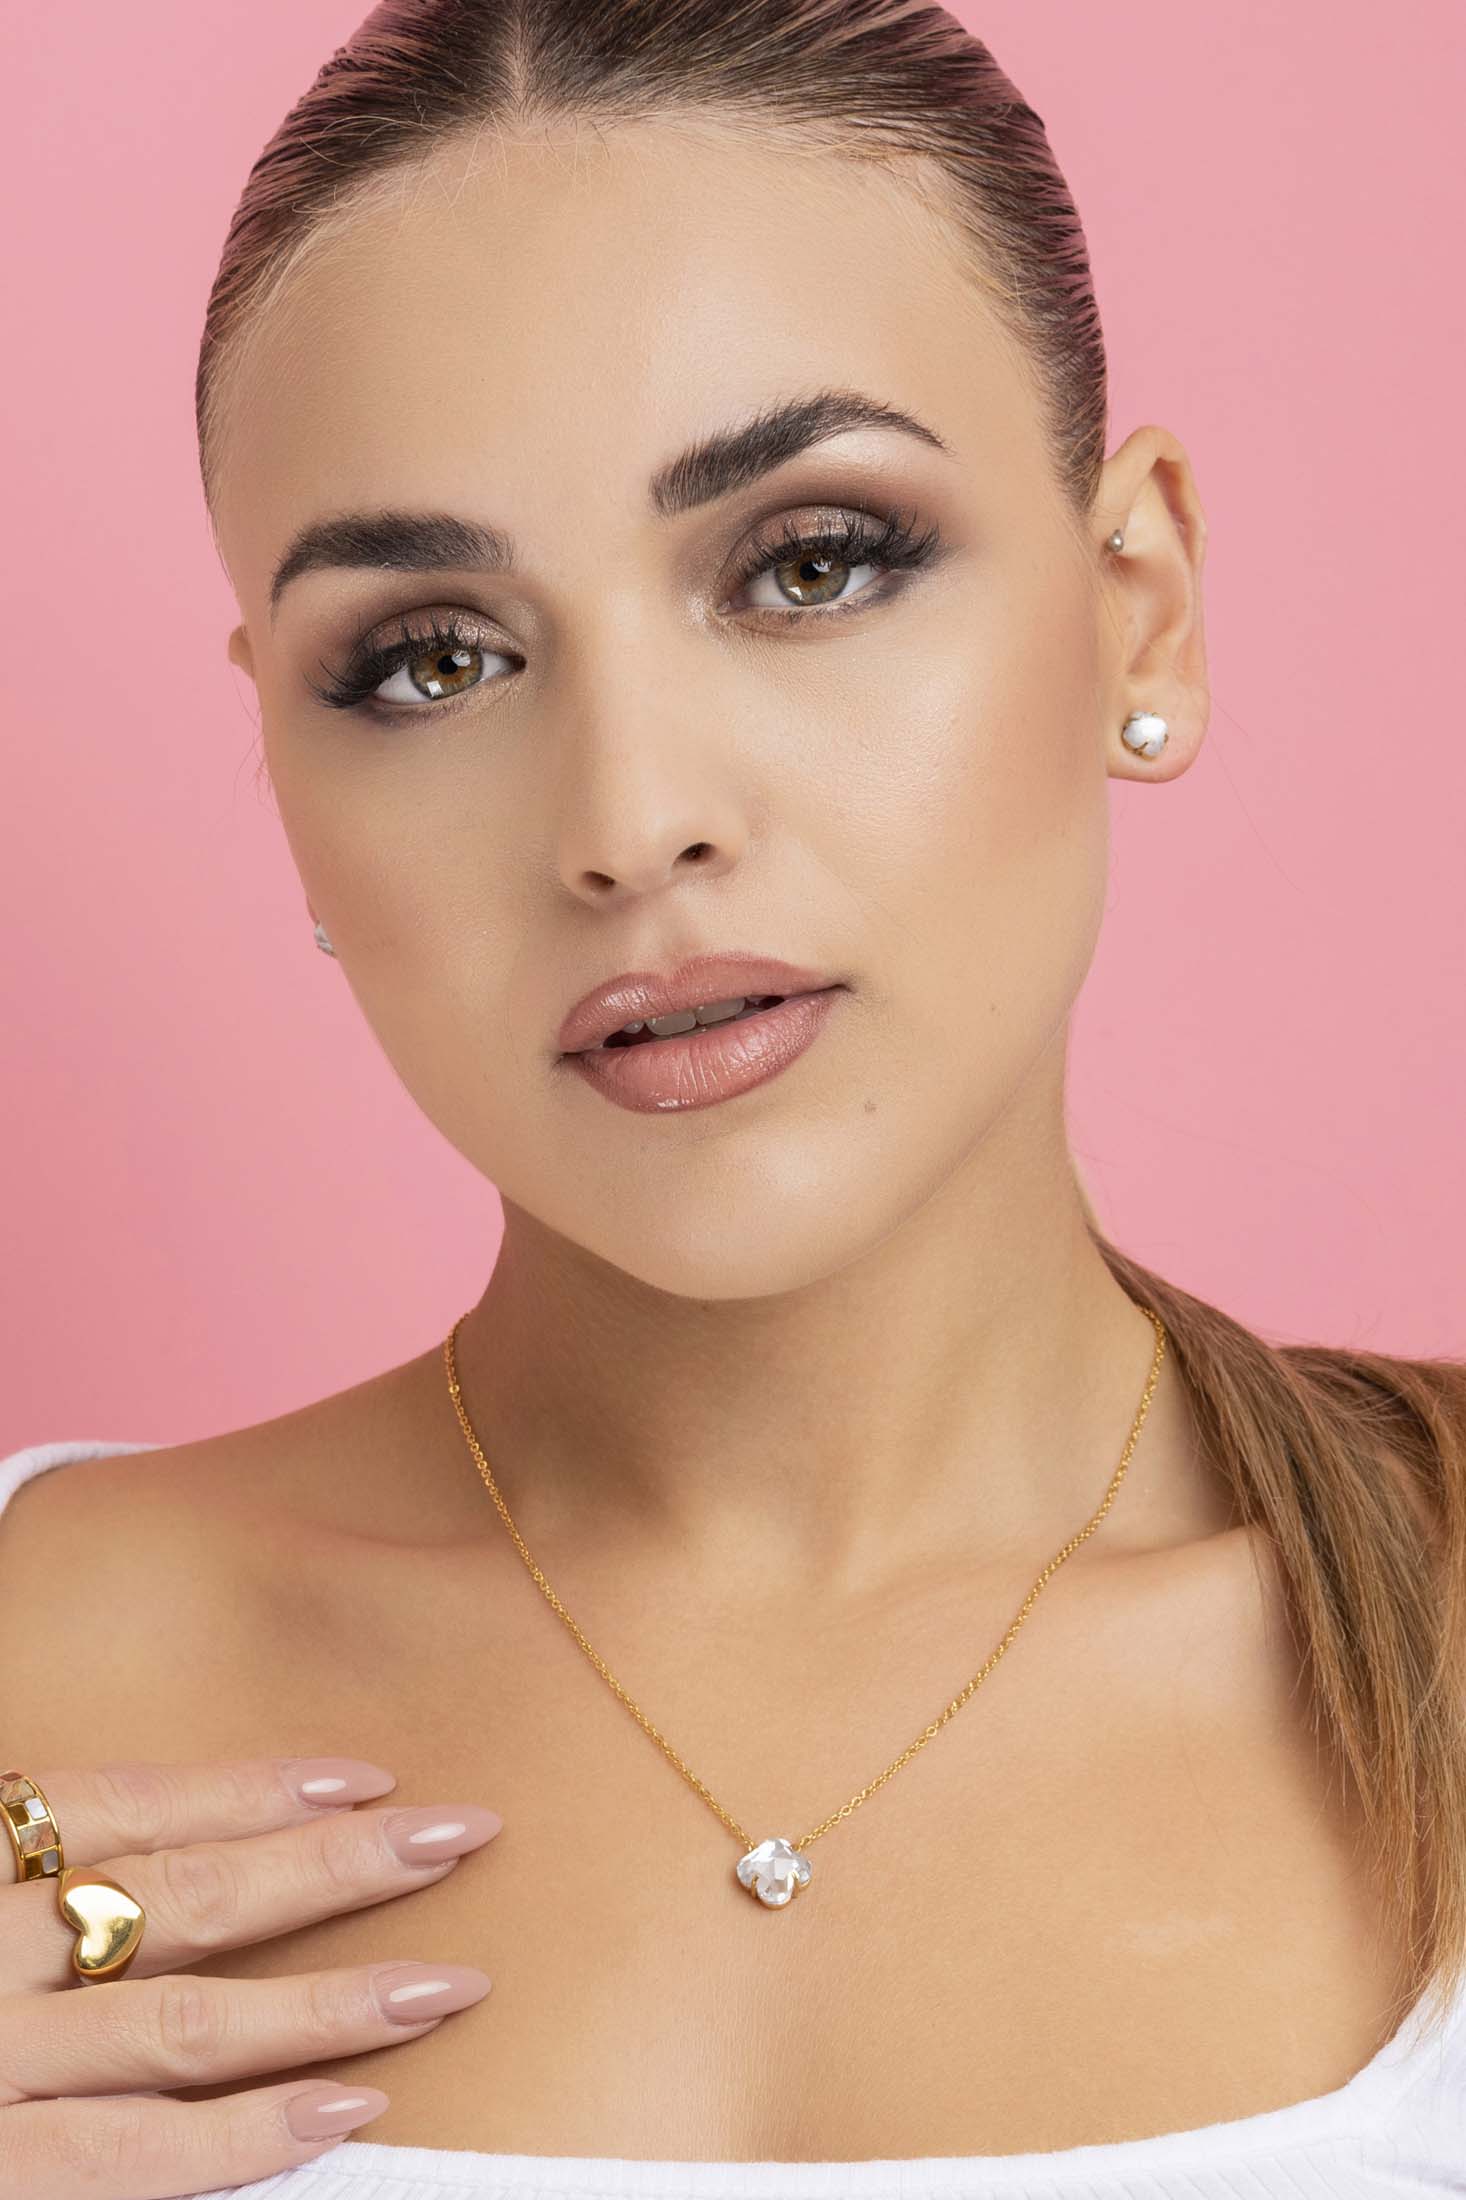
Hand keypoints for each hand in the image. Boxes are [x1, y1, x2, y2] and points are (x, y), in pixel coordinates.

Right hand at [0, 1756, 501, 2196]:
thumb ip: (21, 1866)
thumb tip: (138, 1857)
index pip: (116, 1803)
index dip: (247, 1787)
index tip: (364, 1776)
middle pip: (178, 1893)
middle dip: (333, 1867)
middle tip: (462, 1834)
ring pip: (181, 2020)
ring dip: (328, 2000)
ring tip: (447, 1980)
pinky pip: (132, 2159)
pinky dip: (245, 2133)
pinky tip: (347, 2109)